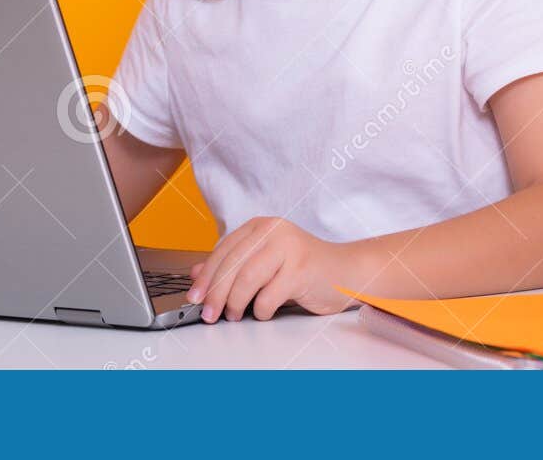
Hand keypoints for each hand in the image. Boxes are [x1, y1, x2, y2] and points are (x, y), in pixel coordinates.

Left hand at [186, 216, 368, 321]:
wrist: (347, 272)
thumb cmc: (305, 269)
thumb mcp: (264, 263)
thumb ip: (233, 266)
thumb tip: (196, 274)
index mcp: (261, 226)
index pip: (223, 250)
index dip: (206, 276)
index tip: (194, 297)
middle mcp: (273, 231)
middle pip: (232, 265)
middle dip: (215, 294)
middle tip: (209, 314)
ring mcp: (289, 248)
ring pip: (247, 280)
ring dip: (235, 304)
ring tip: (234, 315)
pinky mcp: (301, 270)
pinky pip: (268, 296)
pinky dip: (261, 310)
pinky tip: (263, 313)